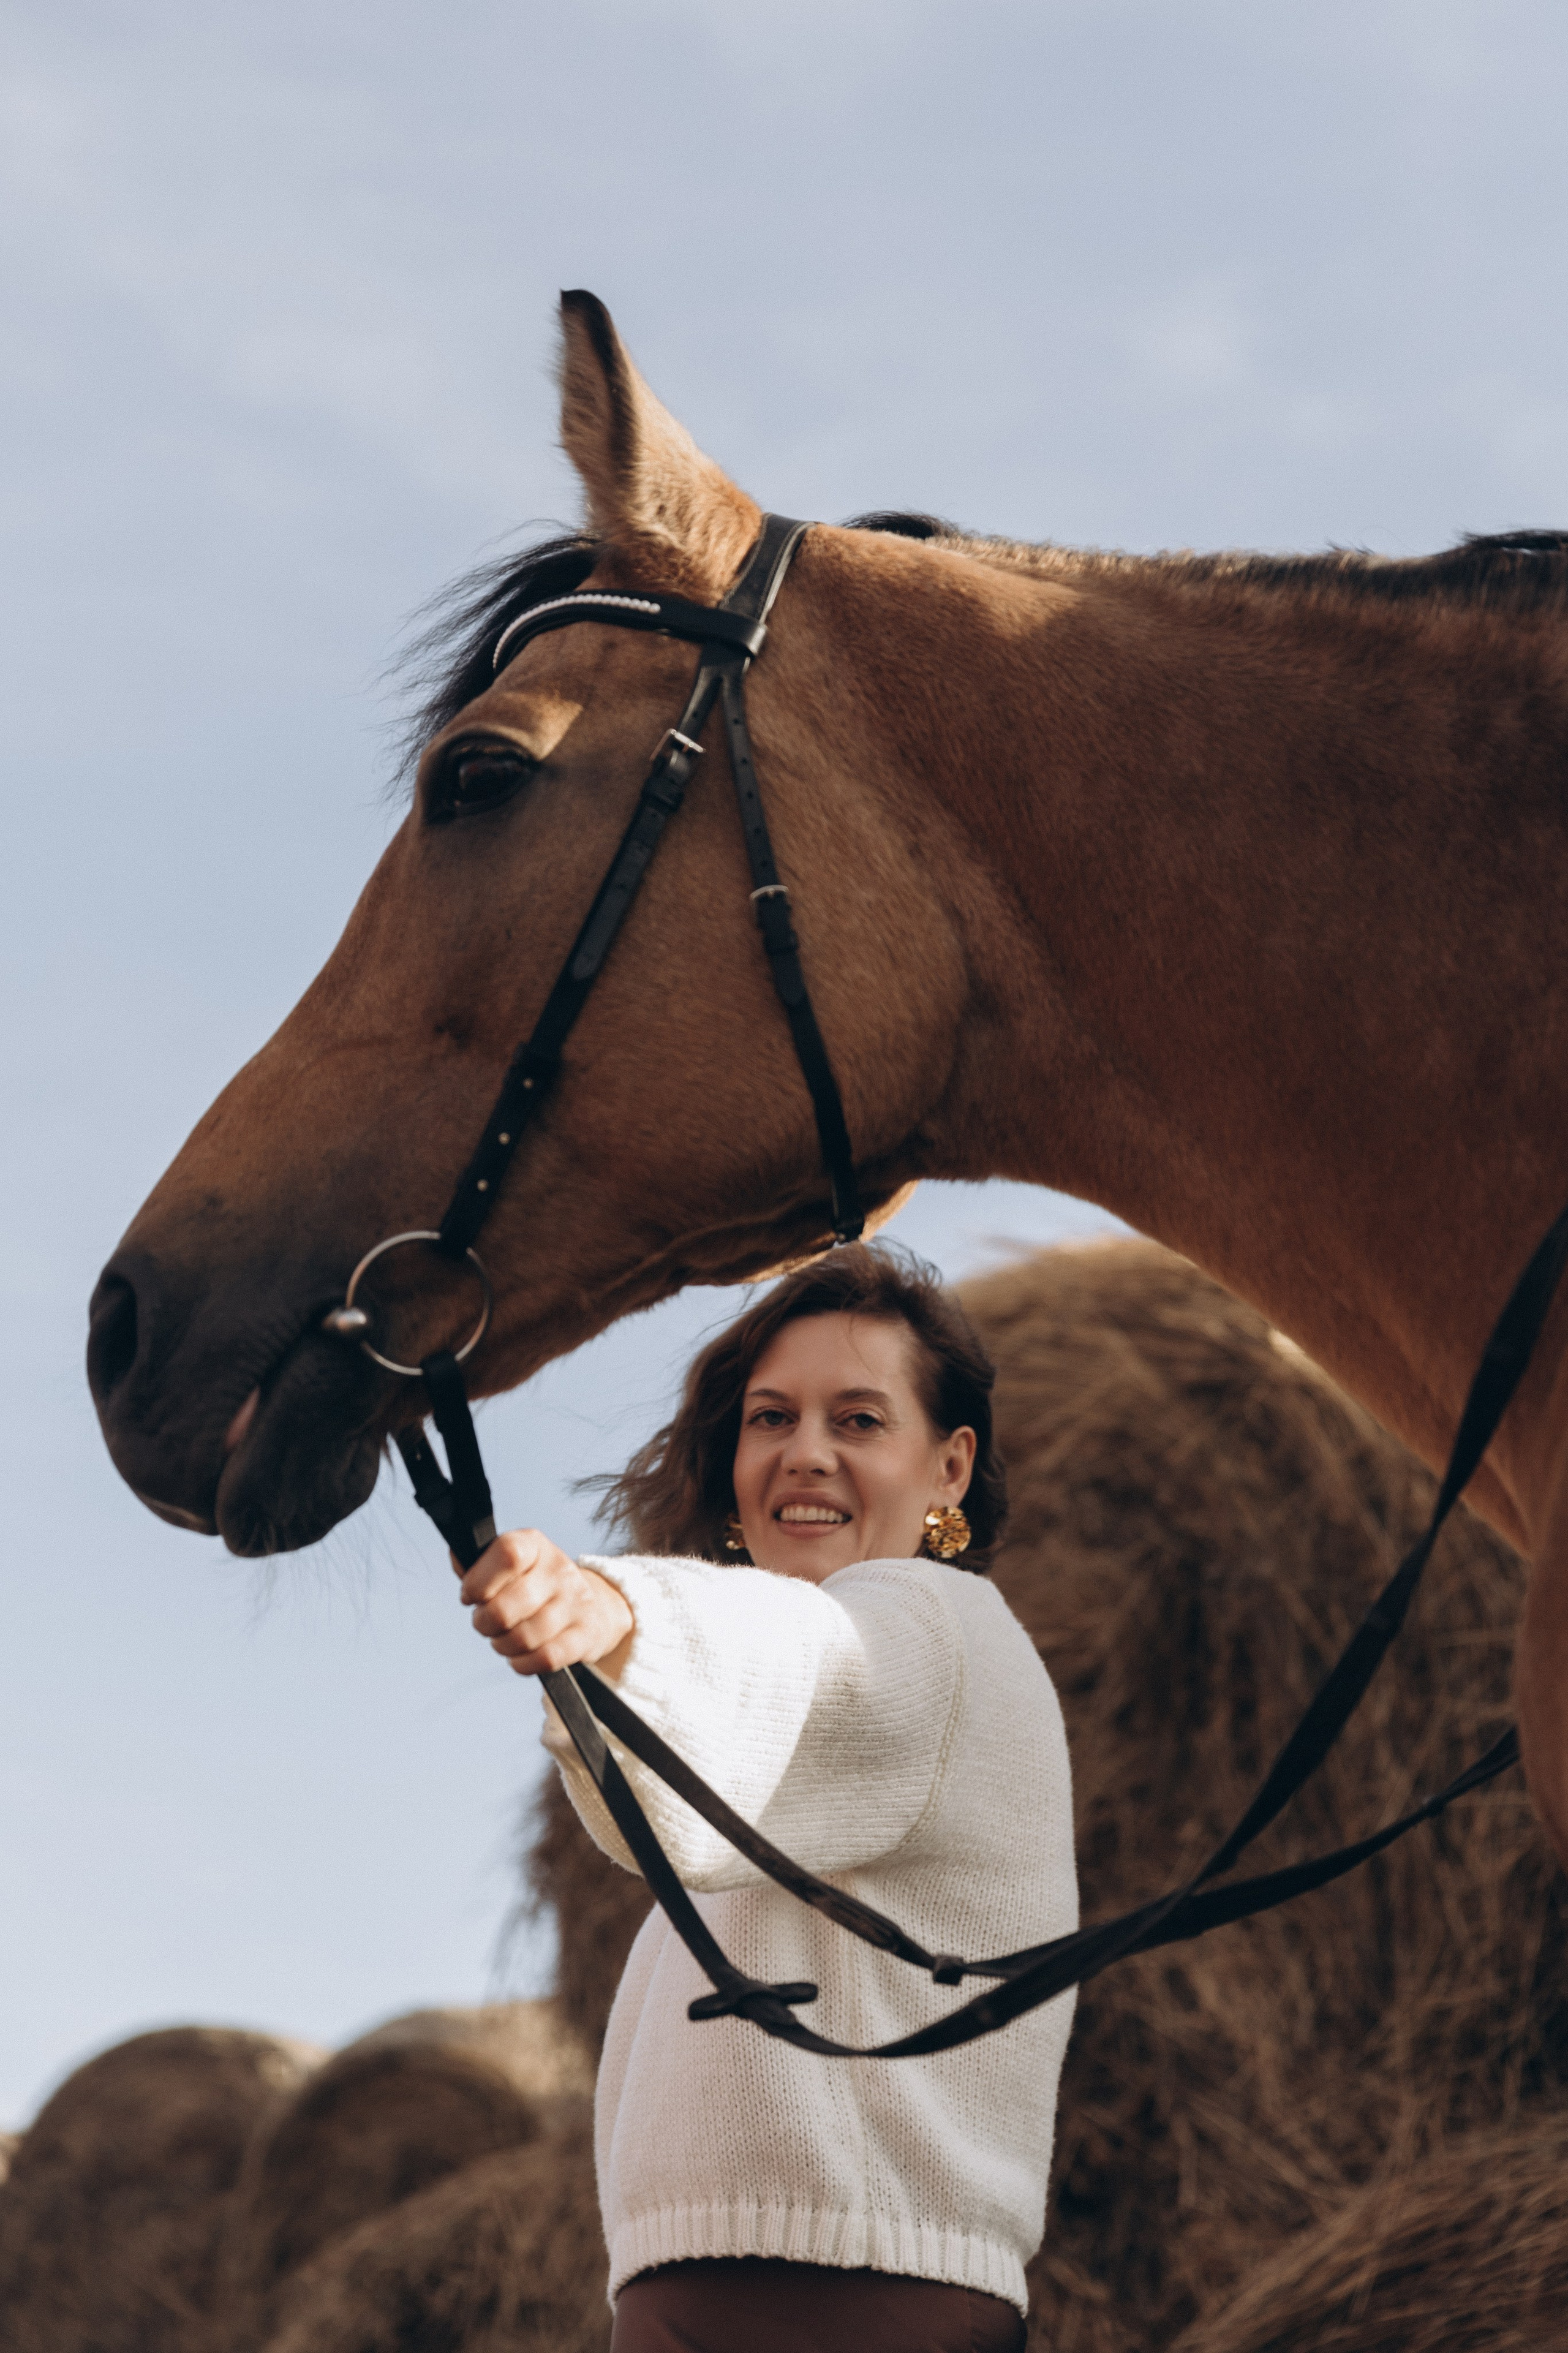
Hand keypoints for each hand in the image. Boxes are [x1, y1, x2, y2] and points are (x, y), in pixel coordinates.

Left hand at [457, 1528, 633, 1678]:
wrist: (591, 1608)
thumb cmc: (535, 1587)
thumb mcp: (509, 1566)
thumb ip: (477, 1563)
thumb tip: (458, 1556)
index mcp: (535, 1545)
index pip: (507, 1554)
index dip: (478, 1581)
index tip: (471, 1596)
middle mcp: (559, 1570)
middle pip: (506, 1607)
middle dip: (484, 1623)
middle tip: (486, 1623)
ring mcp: (576, 1602)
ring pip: (524, 1637)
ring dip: (503, 1646)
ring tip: (504, 1640)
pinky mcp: (586, 1634)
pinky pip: (546, 1658)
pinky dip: (523, 1664)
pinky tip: (519, 1657)